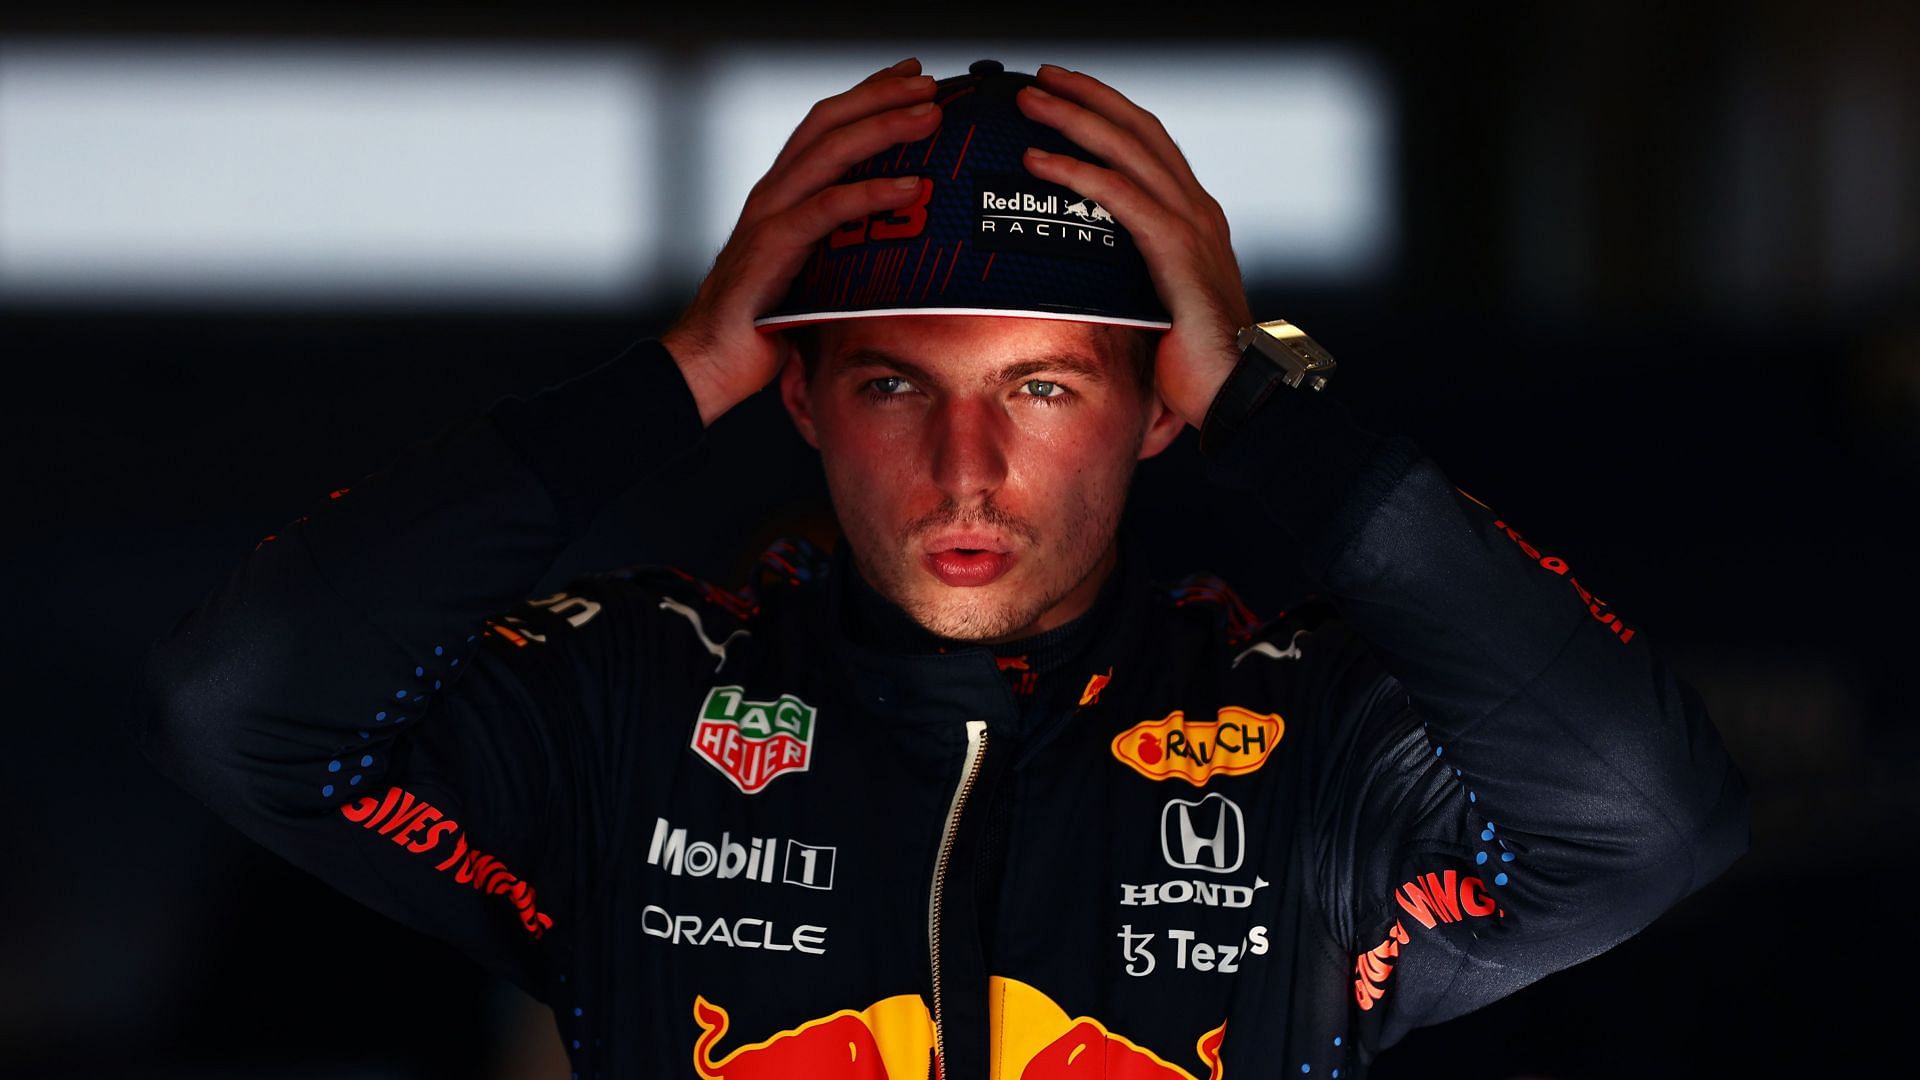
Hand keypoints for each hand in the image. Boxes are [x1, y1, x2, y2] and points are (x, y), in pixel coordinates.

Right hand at [661, 58, 941, 425]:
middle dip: (881, 95)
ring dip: (884, 128)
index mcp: (781, 193)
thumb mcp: (813, 272)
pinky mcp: (772, 247)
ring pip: (830, 153)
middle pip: (828, 122)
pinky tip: (910, 187)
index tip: (911, 76)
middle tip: (930, 81)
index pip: (825, 125)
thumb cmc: (764, 323)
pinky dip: (872, 193)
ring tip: (930, 116)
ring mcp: (769, 215)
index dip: (867, 94)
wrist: (712, 359)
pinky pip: (828, 209)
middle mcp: (773, 192)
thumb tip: (899, 245)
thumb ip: (843, 246)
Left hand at [1014, 64, 1252, 429]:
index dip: (1109, 111)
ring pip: (1127, 149)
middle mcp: (1197, 209)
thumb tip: (1079, 280)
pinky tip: (1039, 161)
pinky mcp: (1176, 248)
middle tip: (1041, 77)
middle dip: (1088, 96)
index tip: (1068, 92)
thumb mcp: (1156, 306)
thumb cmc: (1195, 362)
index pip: (1150, 144)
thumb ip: (1129, 279)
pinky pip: (1119, 195)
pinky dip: (1076, 172)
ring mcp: (1191, 224)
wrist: (1236, 390)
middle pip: (1138, 129)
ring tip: (1030, 102)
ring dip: (1074, 119)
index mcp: (1194, 217)